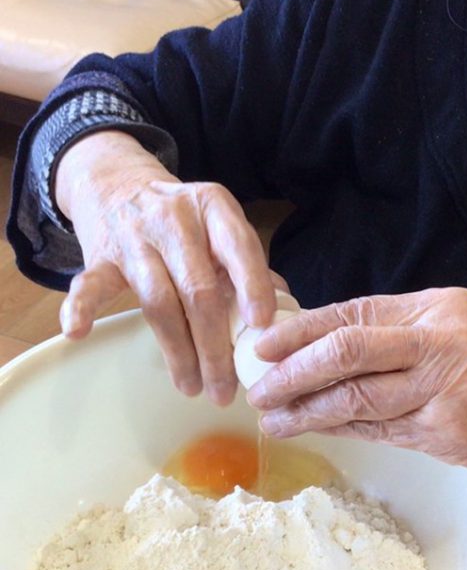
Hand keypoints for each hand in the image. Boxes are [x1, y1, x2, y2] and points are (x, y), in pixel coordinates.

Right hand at [55, 131, 277, 403]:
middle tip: (225, 388)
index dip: (253, 287)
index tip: (262, 326)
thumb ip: (246, 263)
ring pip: (159, 301)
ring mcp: (136, 236)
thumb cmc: (182, 216)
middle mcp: (176, 218)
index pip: (239, 249)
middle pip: (199, 289)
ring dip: (177, 351)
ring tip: (192, 386)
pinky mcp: (100, 254)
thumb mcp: (218, 224)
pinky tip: (80, 332)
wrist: (117, 182)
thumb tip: (283, 307)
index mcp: (215, 208)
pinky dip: (82, 307)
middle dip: (215, 346)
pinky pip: (90, 283)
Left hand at [247, 287, 466, 491]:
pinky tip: (317, 429)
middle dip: (293, 370)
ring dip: (307, 410)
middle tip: (258, 385)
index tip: (262, 344)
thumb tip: (325, 341)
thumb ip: (400, 331)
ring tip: (274, 416)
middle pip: (348, 351)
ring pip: (357, 398)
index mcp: (438, 307)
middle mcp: (441, 341)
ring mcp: (445, 389)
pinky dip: (343, 430)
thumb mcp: (459, 326)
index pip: (355, 313)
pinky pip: (380, 431)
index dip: (302, 330)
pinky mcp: (448, 432)